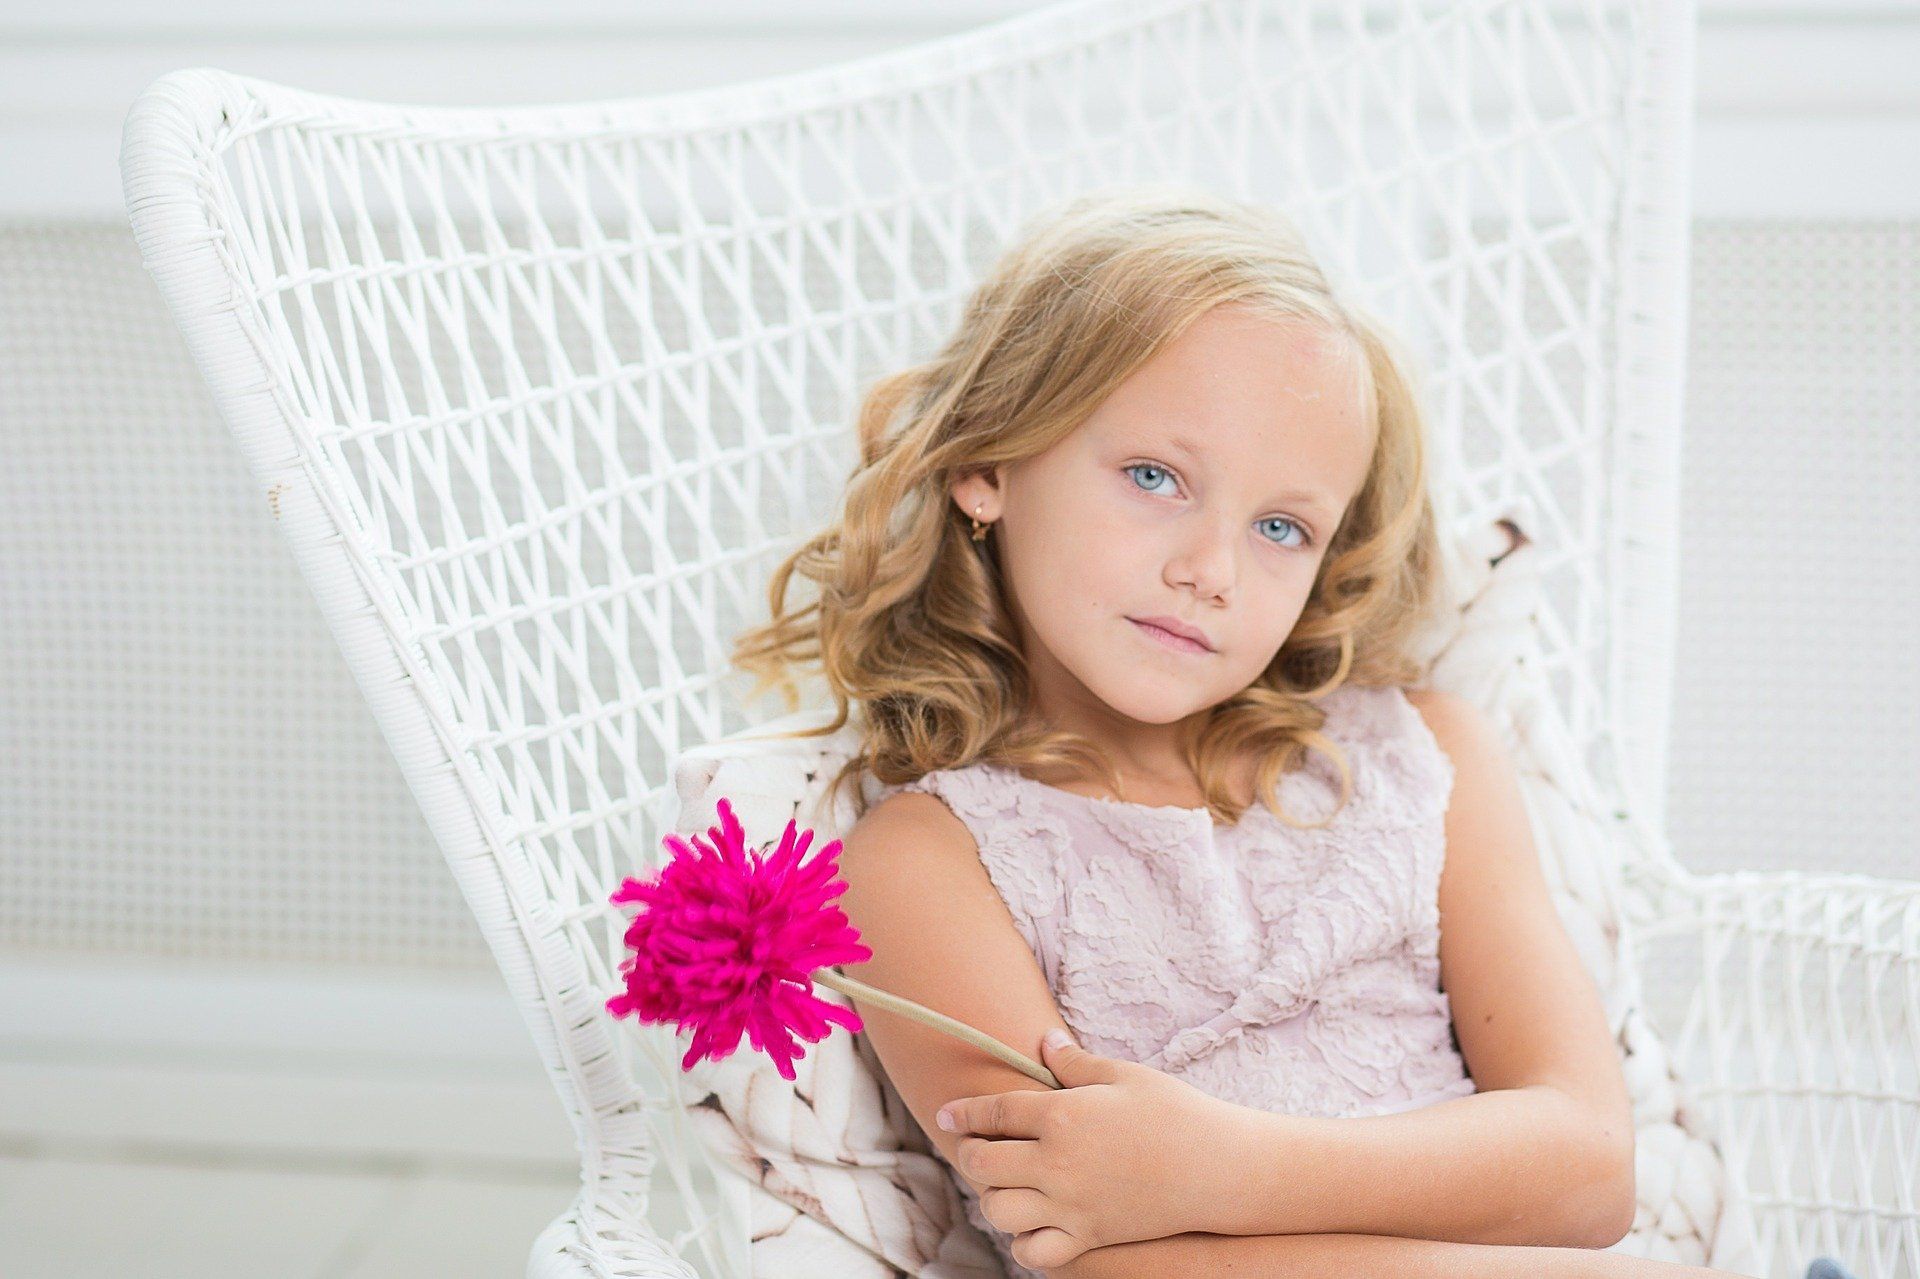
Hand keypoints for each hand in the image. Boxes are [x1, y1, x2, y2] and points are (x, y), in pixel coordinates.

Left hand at [935, 1028, 1246, 1271]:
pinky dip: (1023, 1241)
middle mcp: (1058, 1163)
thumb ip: (1074, 1062)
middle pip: (983, 1163)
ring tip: (1007, 1183)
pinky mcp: (1089, 1236)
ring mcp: (1071, 1205)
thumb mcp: (1124, 1074)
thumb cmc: (1175, 1112)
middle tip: (979, 1146)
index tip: (946, 1114)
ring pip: (999, 1211)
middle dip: (971, 1153)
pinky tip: (1033, 1222)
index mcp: (1064, 1115)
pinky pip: (1033, 1253)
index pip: (994, 1112)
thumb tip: (1042, 1042)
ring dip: (993, 1196)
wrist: (1220, 1168)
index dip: (964, 1112)